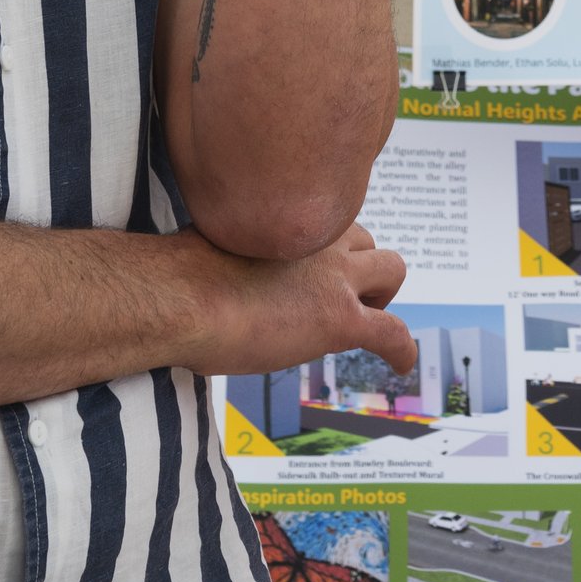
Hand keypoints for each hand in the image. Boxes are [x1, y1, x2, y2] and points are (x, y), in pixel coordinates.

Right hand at [184, 223, 415, 375]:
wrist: (181, 298)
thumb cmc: (179, 275)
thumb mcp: (211, 243)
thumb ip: (233, 248)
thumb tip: (211, 265)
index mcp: (290, 217)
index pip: (328, 221)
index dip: (326, 248)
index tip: (315, 269)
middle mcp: (320, 238)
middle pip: (365, 241)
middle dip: (358, 268)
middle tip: (338, 297)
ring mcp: (336, 279)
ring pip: (391, 271)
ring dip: (381, 296)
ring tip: (365, 321)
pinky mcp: (341, 319)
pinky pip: (392, 332)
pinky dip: (401, 349)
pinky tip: (401, 363)